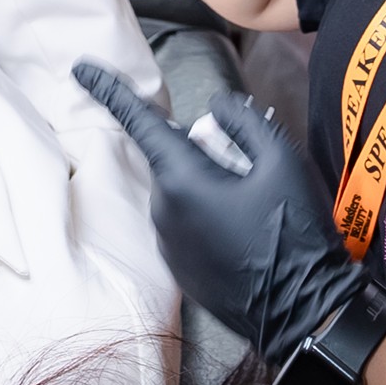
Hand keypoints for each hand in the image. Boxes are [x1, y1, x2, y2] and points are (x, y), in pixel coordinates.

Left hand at [74, 65, 365, 366]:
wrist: (306, 316)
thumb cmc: (294, 234)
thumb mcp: (282, 161)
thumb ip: (242, 121)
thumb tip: (215, 109)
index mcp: (181, 179)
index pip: (138, 122)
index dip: (108, 90)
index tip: (79, 68)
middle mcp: (162, 212)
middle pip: (175, 159)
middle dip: (205, 152)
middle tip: (254, 170)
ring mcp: (169, 246)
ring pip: (182, 193)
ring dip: (209, 186)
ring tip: (258, 209)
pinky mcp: (181, 270)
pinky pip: (187, 225)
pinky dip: (210, 218)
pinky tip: (249, 235)